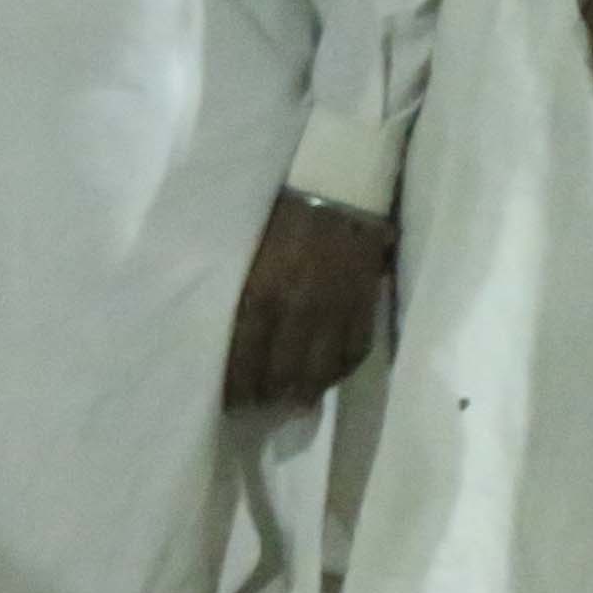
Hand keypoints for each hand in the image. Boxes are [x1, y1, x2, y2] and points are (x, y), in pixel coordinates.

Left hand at [223, 193, 394, 408]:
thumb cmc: (279, 214)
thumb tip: (229, 337)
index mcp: (261, 293)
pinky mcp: (363, 305)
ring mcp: (335, 310)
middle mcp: (298, 309)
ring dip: (303, 394)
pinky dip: (337, 372)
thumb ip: (243, 295)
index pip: (245, 358)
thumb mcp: (248, 253)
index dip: (237, 387)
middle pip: (282, 373)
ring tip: (290, 404)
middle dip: (267, 397)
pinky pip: (353, 353)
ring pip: (319, 371)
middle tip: (257, 408)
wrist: (337, 184)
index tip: (228, 403)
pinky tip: (324, 380)